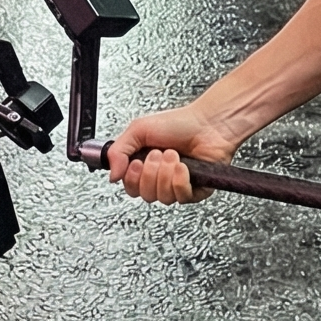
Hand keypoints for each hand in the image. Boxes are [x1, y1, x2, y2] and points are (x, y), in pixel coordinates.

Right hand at [105, 107, 241, 205]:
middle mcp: (160, 177)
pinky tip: (184, 167)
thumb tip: (112, 176)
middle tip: (158, 154)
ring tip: (173, 156)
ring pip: (162, 197)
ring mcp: (177, 185)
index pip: (130, 187)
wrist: (208, 123)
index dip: (132, 178)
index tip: (137, 162)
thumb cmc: (179, 123)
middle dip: (151, 173)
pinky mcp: (194, 190)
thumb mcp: (138, 130)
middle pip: (145, 195)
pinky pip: (181, 197)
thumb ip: (117, 151)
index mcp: (145, 165)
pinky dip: (180, 180)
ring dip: (166, 174)